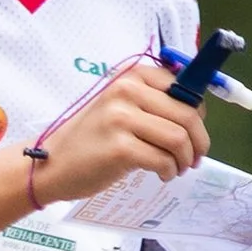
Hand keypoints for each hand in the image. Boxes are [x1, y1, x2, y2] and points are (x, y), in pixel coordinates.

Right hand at [34, 61, 208, 204]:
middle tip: (194, 158)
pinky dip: (169, 171)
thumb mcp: (121, 106)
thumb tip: (197, 112)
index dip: (198, 113)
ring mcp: (121, 118)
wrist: (53, 162)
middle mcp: (126, 90)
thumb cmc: (93, 137)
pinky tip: (162, 174)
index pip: (184, 88)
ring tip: (177, 167)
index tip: (194, 132)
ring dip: (185, 159)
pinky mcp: (119, 148)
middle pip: (187, 115)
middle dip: (198, 142)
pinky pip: (163, 159)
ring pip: (179, 138)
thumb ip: (154, 102)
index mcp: (131, 76)